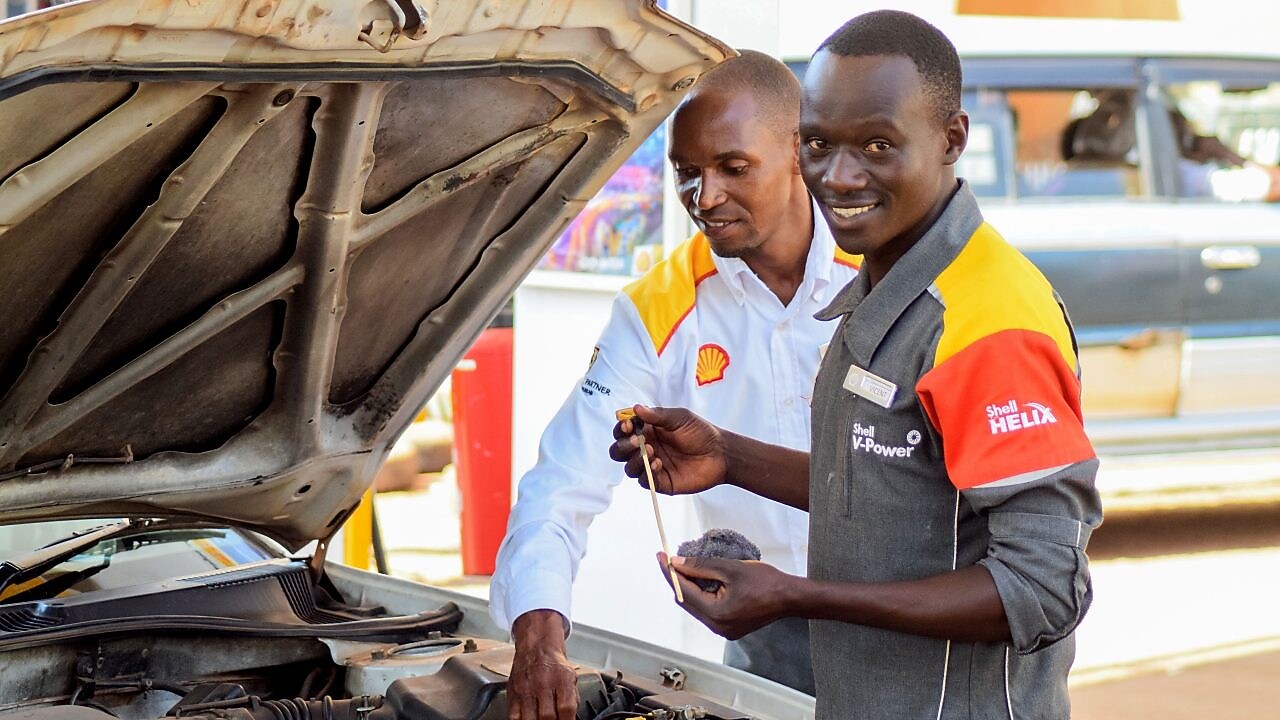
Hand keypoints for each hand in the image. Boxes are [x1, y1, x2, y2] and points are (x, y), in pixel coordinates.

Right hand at [508, 610, 577, 719]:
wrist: (536, 645)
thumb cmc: (554, 662)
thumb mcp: (571, 677)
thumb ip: (571, 698)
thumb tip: (570, 717)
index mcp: (562, 679)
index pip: (566, 708)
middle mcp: (543, 683)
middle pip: (547, 716)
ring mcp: (526, 688)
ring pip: (530, 718)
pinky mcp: (513, 692)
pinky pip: (514, 715)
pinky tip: (529, 718)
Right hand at [609, 405, 726, 495]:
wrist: (720, 453)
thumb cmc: (700, 432)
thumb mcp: (679, 418)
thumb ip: (656, 415)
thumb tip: (635, 409)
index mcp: (647, 431)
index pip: (624, 431)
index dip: (621, 429)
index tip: (628, 425)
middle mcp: (646, 448)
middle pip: (620, 451)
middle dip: (622, 446)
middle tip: (636, 440)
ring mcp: (652, 466)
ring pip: (629, 468)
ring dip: (634, 459)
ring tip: (652, 451)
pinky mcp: (661, 482)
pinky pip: (645, 480)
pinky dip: (647, 472)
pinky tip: (658, 463)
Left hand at [659, 552, 793, 639]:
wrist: (789, 597)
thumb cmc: (765, 582)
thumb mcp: (730, 568)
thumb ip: (700, 566)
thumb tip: (677, 563)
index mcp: (716, 614)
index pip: (684, 591)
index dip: (670, 572)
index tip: (662, 556)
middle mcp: (717, 627)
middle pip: (687, 602)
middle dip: (677, 580)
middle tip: (670, 560)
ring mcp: (723, 630)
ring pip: (696, 607)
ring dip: (689, 588)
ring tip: (685, 567)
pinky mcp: (729, 628)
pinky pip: (708, 611)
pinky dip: (701, 595)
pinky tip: (701, 580)